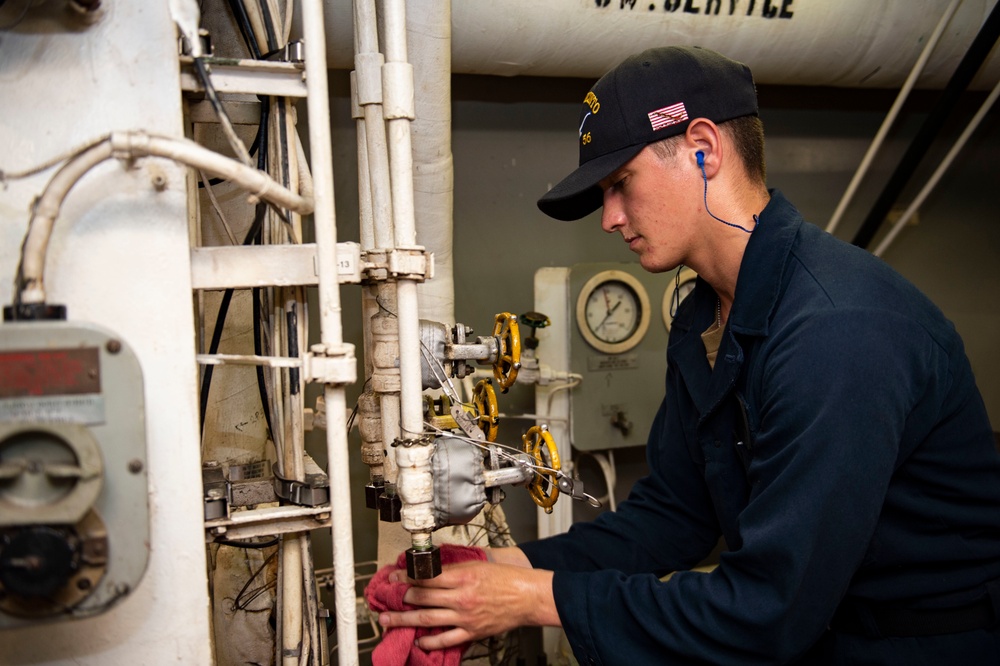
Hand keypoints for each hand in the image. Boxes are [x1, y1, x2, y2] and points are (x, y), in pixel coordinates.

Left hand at [377, 554, 558, 650]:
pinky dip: (430, 641)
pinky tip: (419, 640)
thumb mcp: (478, 565)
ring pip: (427, 619)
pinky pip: (446, 639)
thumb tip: (431, 567)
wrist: (527, 597)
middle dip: (401, 598)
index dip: (407, 576)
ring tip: (389, 620)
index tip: (395, 576)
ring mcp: (465, 617)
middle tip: (386, 598)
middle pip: (423, 598)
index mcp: (462, 577)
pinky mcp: (472, 631)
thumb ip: (453, 567)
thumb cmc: (506, 579)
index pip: (427, 576)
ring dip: (405, 620)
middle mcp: (461, 597)